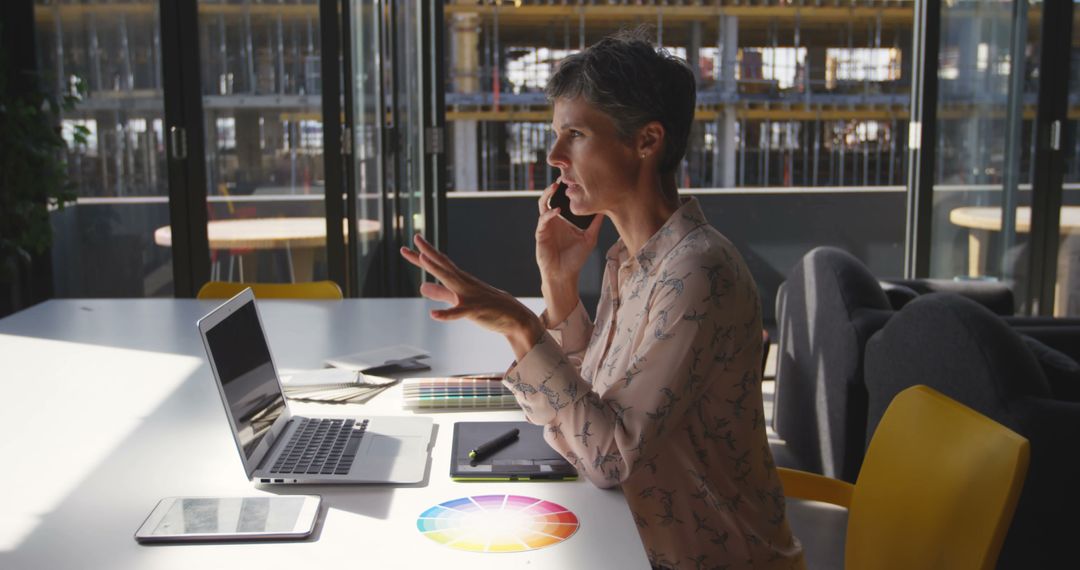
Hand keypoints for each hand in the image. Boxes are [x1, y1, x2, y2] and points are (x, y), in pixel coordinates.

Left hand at [400, 234, 543, 358]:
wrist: (514, 316)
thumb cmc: (486, 306)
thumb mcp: (459, 299)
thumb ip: (440, 293)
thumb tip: (420, 287)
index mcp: (460, 280)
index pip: (440, 264)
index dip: (423, 255)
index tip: (409, 245)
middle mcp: (464, 283)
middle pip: (444, 265)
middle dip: (428, 252)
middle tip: (416, 237)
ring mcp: (470, 295)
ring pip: (451, 280)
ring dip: (437, 269)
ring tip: (423, 258)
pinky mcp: (475, 310)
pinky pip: (460, 312)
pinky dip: (447, 314)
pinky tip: (433, 314)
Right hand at [535, 182, 603, 283]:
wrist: (564, 274)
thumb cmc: (575, 258)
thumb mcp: (590, 238)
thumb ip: (595, 224)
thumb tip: (607, 210)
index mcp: (564, 219)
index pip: (563, 199)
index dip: (566, 188)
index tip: (574, 177)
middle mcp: (554, 219)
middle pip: (551, 197)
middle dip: (555, 186)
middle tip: (563, 175)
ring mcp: (546, 225)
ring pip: (543, 204)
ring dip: (548, 195)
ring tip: (556, 186)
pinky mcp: (541, 234)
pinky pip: (543, 220)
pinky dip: (549, 214)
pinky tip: (557, 211)